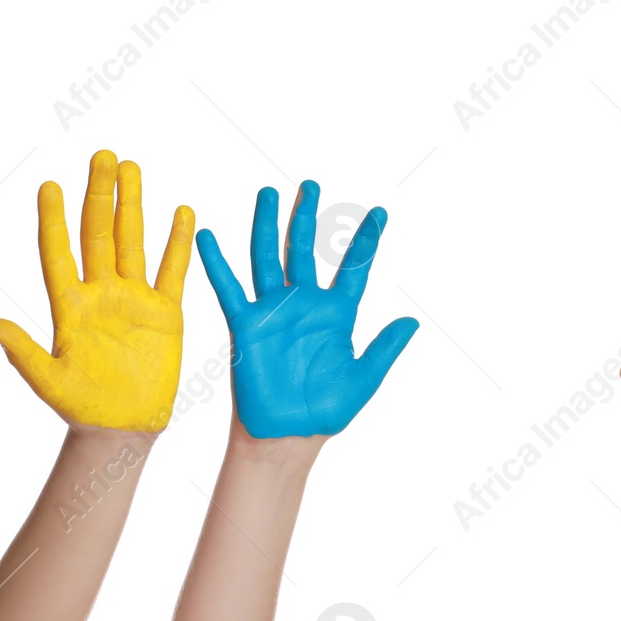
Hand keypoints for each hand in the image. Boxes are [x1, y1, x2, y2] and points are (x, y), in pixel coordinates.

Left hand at [0, 149, 193, 432]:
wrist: (121, 429)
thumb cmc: (81, 408)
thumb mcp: (47, 381)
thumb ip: (23, 352)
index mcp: (69, 306)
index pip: (58, 253)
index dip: (52, 220)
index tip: (47, 186)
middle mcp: (100, 294)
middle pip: (97, 234)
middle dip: (99, 195)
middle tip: (101, 156)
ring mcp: (133, 299)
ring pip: (132, 241)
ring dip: (132, 205)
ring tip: (131, 167)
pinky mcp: (164, 313)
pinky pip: (172, 270)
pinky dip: (178, 243)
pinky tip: (182, 212)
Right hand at [198, 181, 417, 437]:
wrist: (287, 435)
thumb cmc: (325, 411)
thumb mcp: (365, 378)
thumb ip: (385, 348)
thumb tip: (412, 322)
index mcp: (337, 315)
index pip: (353, 268)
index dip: (366, 241)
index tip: (380, 213)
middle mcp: (304, 305)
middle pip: (304, 250)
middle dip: (307, 217)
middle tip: (310, 185)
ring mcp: (274, 312)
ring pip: (268, 259)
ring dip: (267, 226)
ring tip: (267, 194)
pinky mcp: (247, 326)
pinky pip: (230, 289)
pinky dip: (218, 263)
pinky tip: (208, 236)